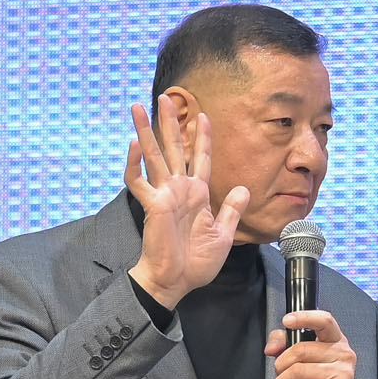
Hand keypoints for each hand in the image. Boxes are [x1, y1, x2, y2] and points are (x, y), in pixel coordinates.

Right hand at [124, 98, 247, 308]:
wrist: (177, 281)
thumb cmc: (197, 262)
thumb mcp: (223, 234)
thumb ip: (231, 210)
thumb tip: (244, 189)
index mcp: (197, 194)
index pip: (200, 158)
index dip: (202, 137)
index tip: (203, 115)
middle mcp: (179, 189)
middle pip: (174, 148)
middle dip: (170, 123)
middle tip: (165, 97)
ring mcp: (164, 195)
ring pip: (154, 156)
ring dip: (146, 132)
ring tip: (139, 108)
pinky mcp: (152, 206)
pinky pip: (139, 182)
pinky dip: (134, 164)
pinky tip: (133, 145)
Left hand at [265, 310, 358, 378]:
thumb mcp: (304, 363)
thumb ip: (285, 345)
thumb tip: (271, 347)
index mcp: (337, 343)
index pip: (325, 321)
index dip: (304, 317)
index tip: (287, 321)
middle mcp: (344, 356)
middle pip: (299, 350)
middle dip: (281, 366)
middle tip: (283, 378)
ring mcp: (343, 375)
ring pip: (296, 371)